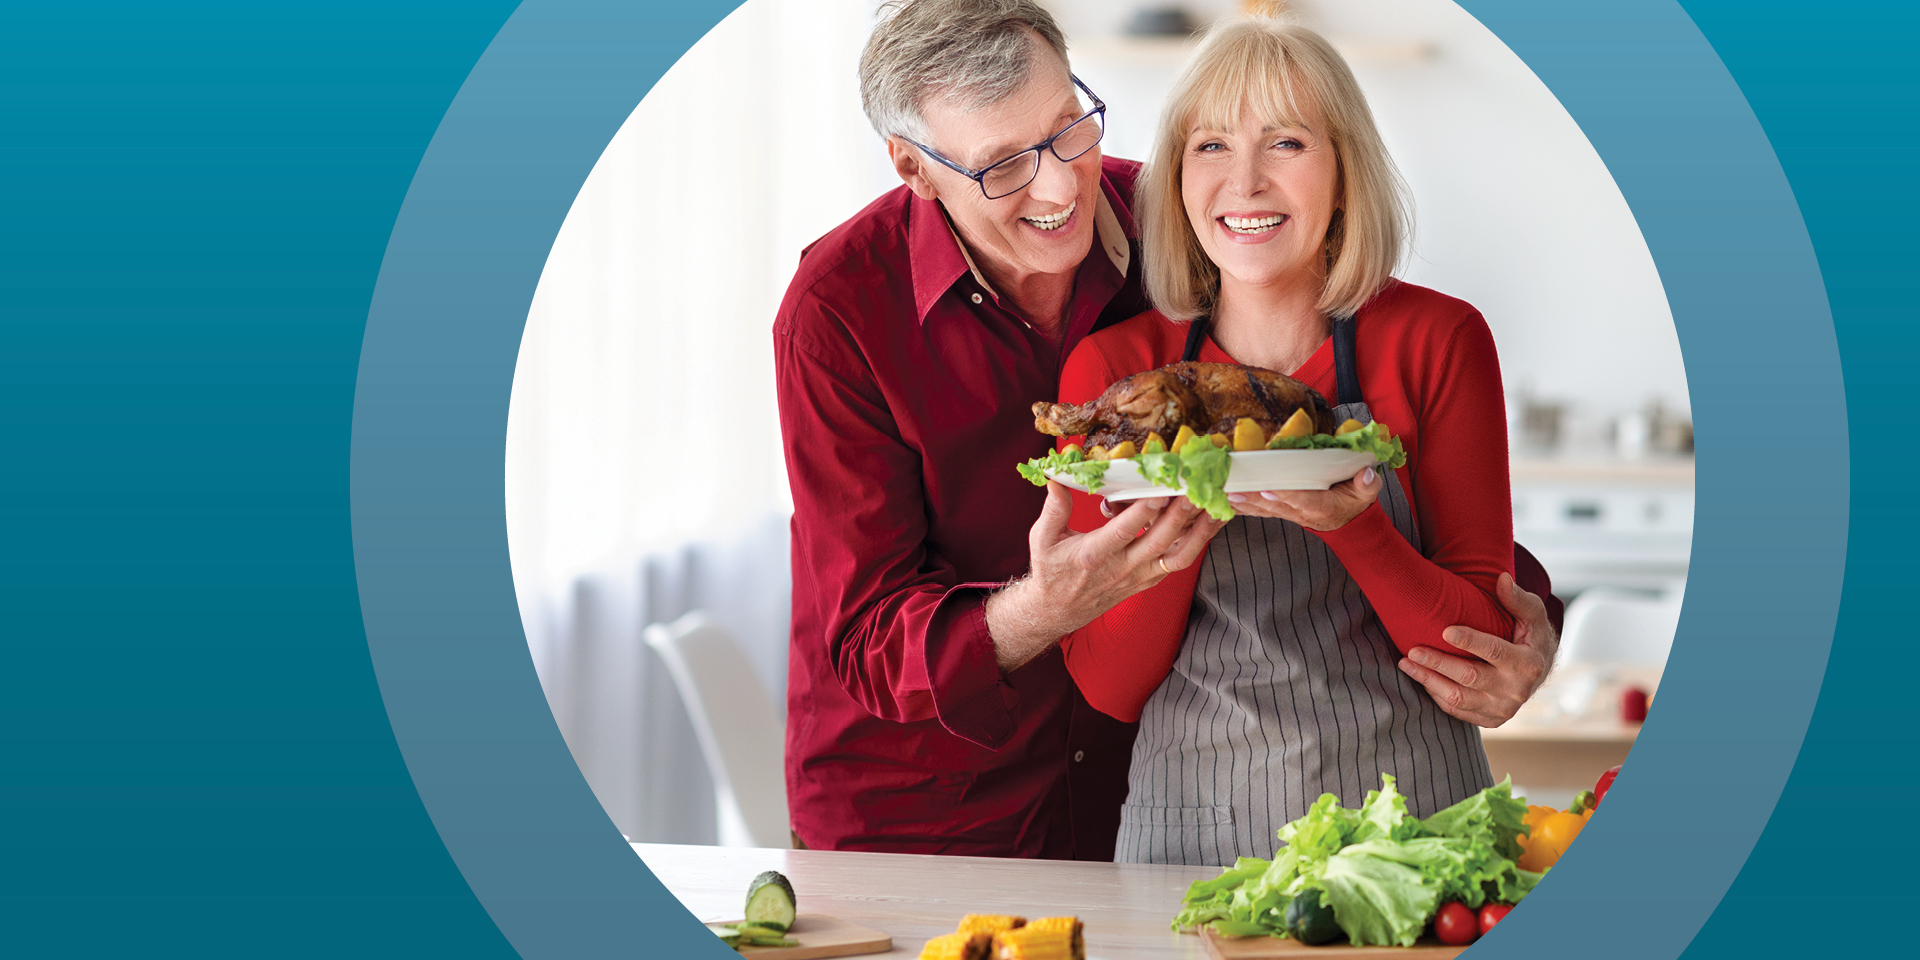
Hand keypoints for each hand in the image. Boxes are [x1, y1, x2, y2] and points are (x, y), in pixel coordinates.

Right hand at [986, 482, 1223, 670]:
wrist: (1059, 611)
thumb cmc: (1051, 571)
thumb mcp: (1043, 538)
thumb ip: (1054, 507)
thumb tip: (1057, 477)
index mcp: (1095, 555)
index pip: (1124, 531)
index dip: (1145, 510)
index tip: (1161, 489)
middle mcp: (1122, 568)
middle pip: (1159, 541)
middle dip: (1180, 514)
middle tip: (1195, 488)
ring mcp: (1140, 576)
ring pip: (1178, 556)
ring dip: (1200, 532)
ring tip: (1216, 506)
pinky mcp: (1150, 579)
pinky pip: (1179, 562)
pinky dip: (1198, 542)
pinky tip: (1210, 522)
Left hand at [1223, 464, 1383, 530]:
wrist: (1347, 521)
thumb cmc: (1355, 501)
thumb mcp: (1367, 493)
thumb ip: (1367, 484)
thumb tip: (1365, 474)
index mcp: (1323, 507)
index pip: (1303, 500)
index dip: (1285, 496)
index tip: (1267, 488)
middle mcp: (1302, 512)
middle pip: (1274, 506)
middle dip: (1252, 498)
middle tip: (1233, 490)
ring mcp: (1288, 513)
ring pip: (1262, 509)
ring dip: (1242, 502)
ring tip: (1223, 493)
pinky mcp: (1279, 511)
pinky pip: (1258, 510)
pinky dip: (1241, 506)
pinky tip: (1224, 500)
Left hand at [1395, 572, 1559, 726]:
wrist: (1537, 672)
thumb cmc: (1530, 636)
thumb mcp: (1532, 615)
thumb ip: (1518, 598)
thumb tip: (1501, 579)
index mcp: (1530, 664)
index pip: (1495, 652)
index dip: (1470, 641)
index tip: (1445, 630)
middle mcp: (1517, 691)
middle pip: (1470, 677)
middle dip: (1439, 663)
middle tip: (1413, 650)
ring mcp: (1502, 709)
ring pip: (1458, 698)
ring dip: (1429, 681)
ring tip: (1406, 663)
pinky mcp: (1489, 719)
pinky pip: (1457, 710)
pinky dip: (1435, 693)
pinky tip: (1420, 676)